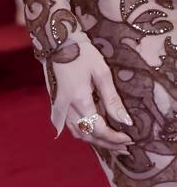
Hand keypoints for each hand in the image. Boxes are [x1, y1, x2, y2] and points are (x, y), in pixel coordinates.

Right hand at [46, 37, 133, 154]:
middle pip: (89, 135)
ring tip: (112, 142)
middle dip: (108, 143)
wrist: (56, 41)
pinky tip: (93, 130)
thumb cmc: (81, 52)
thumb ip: (112, 98)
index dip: (115, 137)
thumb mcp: (101, 71)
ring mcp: (58, 107)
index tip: (130, 138)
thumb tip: (126, 121)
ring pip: (78, 134)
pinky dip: (83, 133)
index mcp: (80, 100)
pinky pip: (70, 126)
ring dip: (95, 141)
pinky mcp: (55, 104)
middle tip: (125, 145)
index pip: (99, 129)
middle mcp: (67, 108)